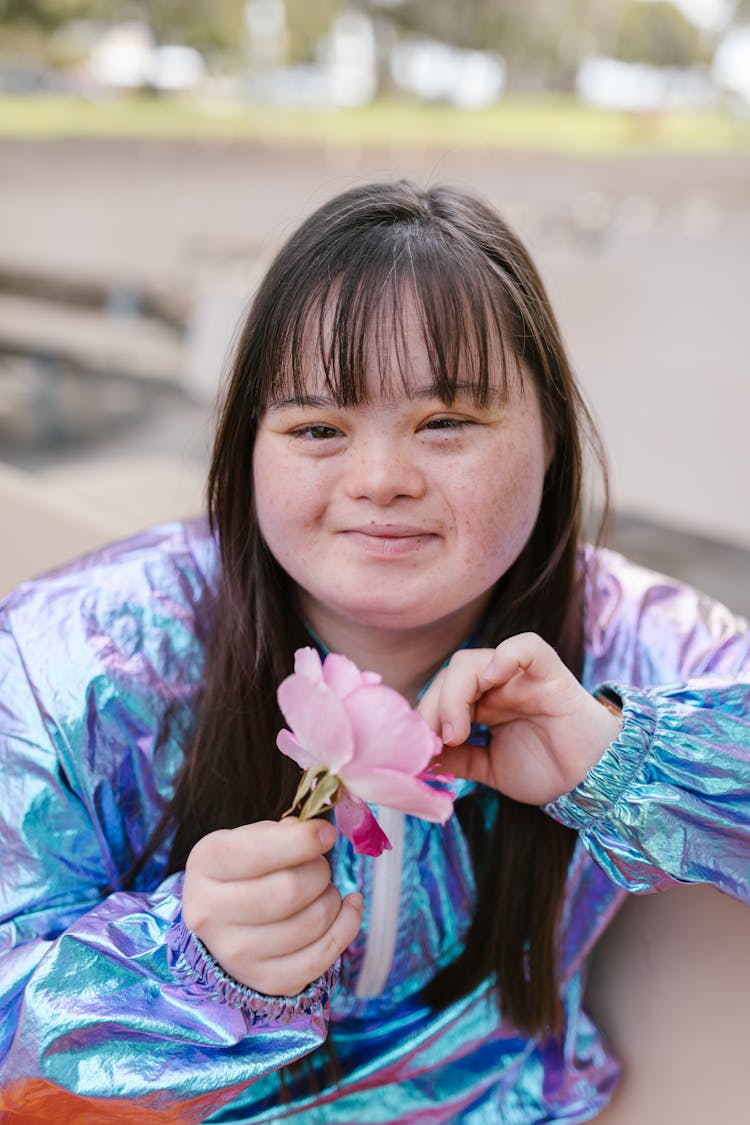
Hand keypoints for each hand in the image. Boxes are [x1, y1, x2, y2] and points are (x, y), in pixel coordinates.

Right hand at [182, 817, 362, 996]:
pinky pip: (322, 957)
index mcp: (206, 863)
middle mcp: (210, 912)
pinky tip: (349, 907)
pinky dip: (347, 926)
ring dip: (331, 898)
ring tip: (323, 890)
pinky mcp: (264, 980)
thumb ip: (282, 832)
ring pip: (311, 922)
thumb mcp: (250, 838)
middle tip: (319, 866)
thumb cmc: (245, 868)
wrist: (223, 919)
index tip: (327, 834)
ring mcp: (235, 954)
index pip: (256, 852)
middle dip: (319, 872)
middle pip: (289, 890)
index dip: (302, 841)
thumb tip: (318, 834)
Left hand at [419, 632, 621, 805]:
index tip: (418, 750)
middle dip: (434, 707)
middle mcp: (498, 684)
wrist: (592, 782)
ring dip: (455, 694)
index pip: (441, 692)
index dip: (425, 715)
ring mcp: (521, 677)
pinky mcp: (550, 674)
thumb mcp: (490, 768)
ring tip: (458, 731)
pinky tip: (493, 676)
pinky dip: (507, 654)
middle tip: (435, 741)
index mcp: (483, 701)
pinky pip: (527, 647)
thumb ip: (458, 760)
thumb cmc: (548, 770)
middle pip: (450, 675)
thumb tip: (420, 760)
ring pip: (474, 661)